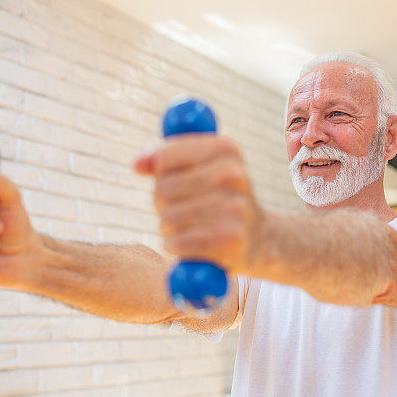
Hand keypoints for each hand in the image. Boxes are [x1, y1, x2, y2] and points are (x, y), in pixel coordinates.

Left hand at [135, 135, 262, 271]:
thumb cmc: (217, 200)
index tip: (171, 180)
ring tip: (189, 228)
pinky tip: (192, 244)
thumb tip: (138, 164)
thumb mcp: (198, 169)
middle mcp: (234, 175)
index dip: (160, 174)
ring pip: (169, 217)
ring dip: (169, 228)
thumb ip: (165, 159)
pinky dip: (176, 247)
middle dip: (162, 204)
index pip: (165, 158)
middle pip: (163, 189)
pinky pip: (178, 242)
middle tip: (180, 209)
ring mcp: (235, 208)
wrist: (257, 239)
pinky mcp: (231, 240)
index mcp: (226, 149)